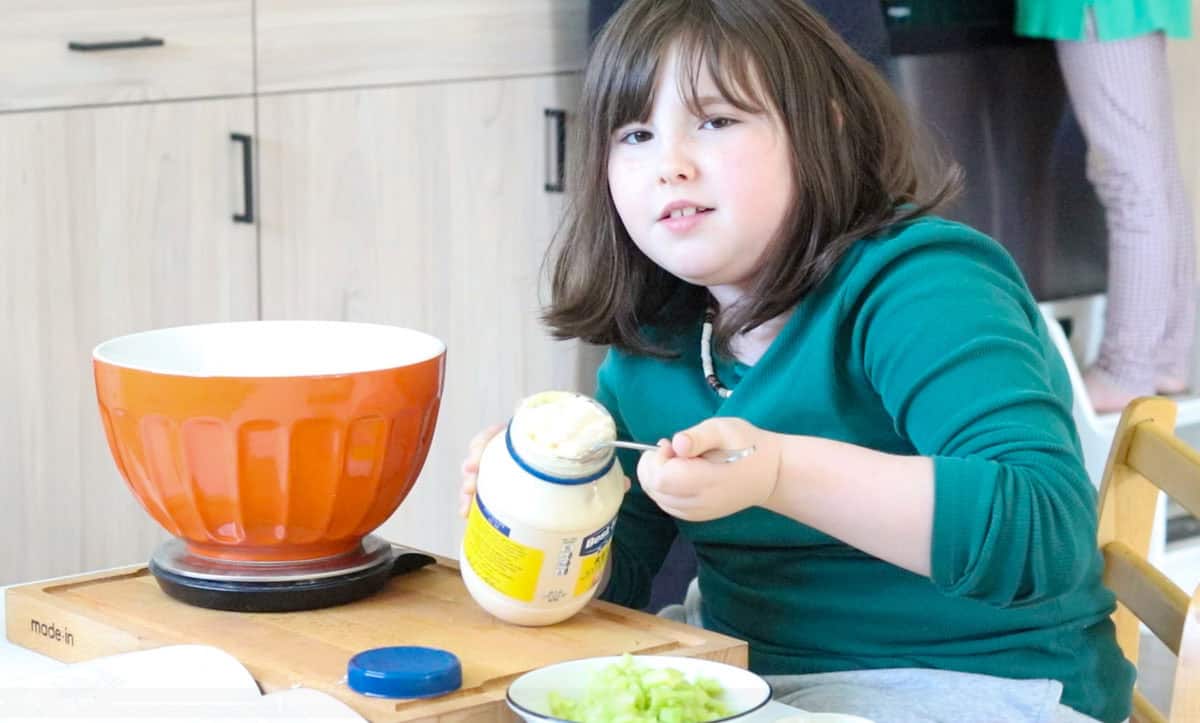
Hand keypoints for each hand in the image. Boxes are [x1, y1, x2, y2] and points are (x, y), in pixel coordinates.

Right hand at [458, 423, 632, 517]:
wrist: (578, 491)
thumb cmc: (580, 470)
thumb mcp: (590, 470)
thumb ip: (605, 474)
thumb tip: (627, 483)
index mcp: (535, 440)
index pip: (507, 431)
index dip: (489, 439)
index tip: (481, 451)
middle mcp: (518, 454)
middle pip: (487, 451)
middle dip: (475, 463)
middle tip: (471, 478)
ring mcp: (508, 474)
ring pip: (481, 473)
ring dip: (470, 485)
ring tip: (467, 503)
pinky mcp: (503, 494)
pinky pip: (484, 495)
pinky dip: (473, 505)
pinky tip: (468, 516)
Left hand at [636, 417, 780, 521]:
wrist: (769, 474)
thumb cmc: (747, 445)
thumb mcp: (725, 429)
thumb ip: (698, 436)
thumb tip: (677, 444)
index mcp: (706, 481)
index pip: (661, 478)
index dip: (657, 459)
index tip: (670, 445)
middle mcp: (698, 503)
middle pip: (654, 489)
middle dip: (653, 466)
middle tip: (671, 449)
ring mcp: (697, 514)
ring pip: (657, 498)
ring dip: (657, 476)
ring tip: (677, 459)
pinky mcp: (696, 516)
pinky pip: (666, 504)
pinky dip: (663, 488)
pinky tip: (678, 473)